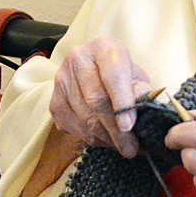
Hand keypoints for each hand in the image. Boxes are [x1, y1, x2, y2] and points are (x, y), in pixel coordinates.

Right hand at [48, 36, 152, 157]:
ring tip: (122, 146)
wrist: (98, 74)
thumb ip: (141, 92)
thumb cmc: (123, 76)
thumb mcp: (138, 79)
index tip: (129, 125)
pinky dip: (91, 139)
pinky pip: (73, 127)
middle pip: (96, 100)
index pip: (112, 75)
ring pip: (84, 117)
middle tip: (131, 149)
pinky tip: (105, 140)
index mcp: (104, 47)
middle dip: (115, 130)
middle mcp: (78, 58)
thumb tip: (141, 108)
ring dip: (106, 138)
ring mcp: (61, 79)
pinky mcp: (53, 100)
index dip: (121, 102)